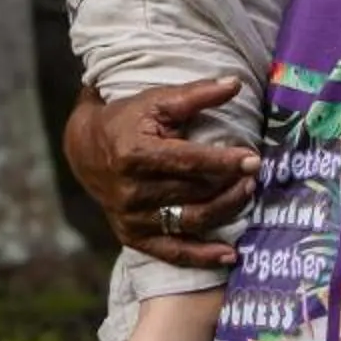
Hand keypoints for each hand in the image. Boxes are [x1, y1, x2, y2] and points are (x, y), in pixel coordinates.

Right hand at [64, 79, 260, 269]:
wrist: (85, 150)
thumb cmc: (128, 120)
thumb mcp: (157, 101)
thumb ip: (196, 94)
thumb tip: (235, 83)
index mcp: (136, 154)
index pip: (188, 161)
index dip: (223, 162)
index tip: (253, 159)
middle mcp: (132, 190)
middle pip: (193, 193)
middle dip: (229, 185)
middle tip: (254, 175)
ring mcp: (132, 217)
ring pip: (190, 221)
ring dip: (225, 211)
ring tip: (246, 194)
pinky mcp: (133, 236)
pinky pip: (172, 252)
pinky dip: (202, 256)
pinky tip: (230, 256)